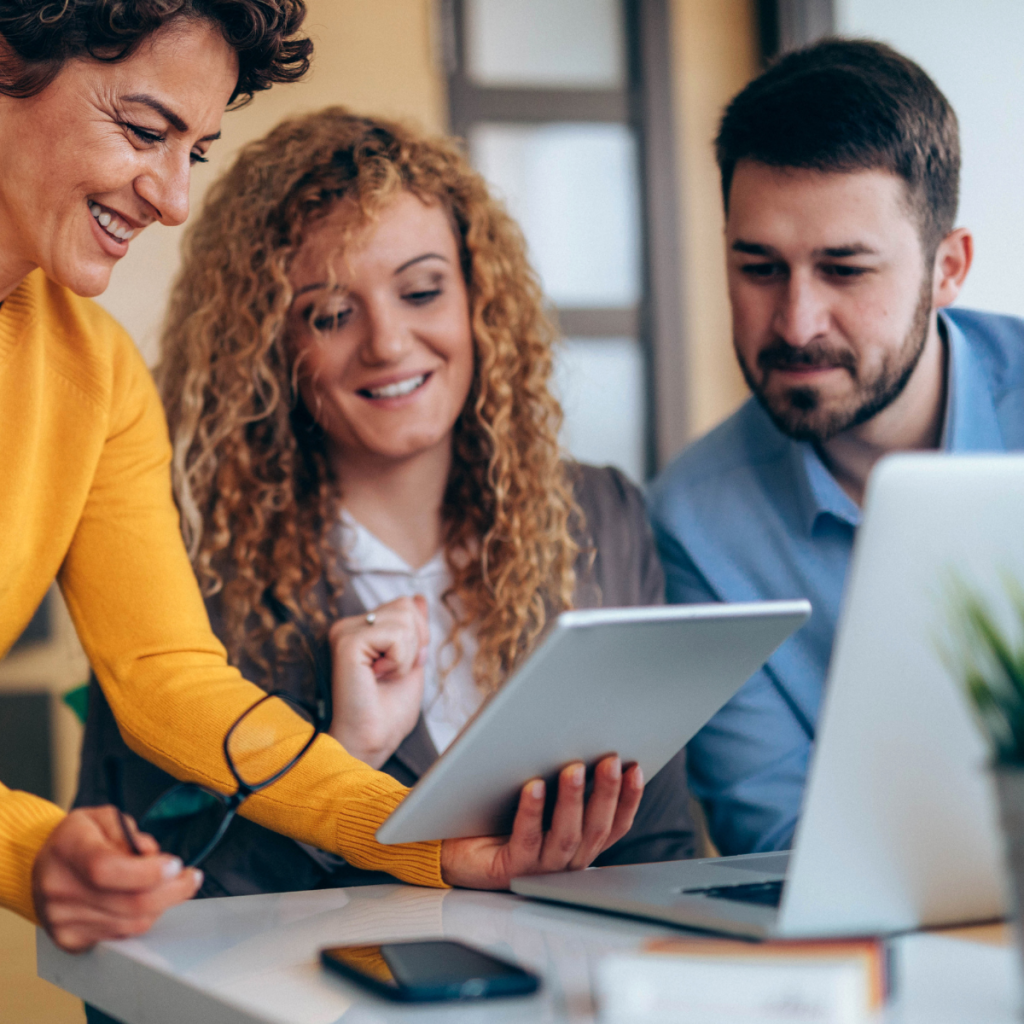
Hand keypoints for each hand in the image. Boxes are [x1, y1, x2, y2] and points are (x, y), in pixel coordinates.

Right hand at [32, 806, 202, 952]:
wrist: (43, 865)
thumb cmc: (80, 838)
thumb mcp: (103, 817)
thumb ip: (129, 831)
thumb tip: (151, 854)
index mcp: (68, 848)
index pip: (107, 869)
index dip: (147, 872)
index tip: (176, 865)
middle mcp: (59, 887)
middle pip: (128, 903)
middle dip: (172, 891)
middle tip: (191, 877)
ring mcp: (61, 919)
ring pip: (130, 924)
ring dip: (162, 906)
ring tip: (172, 887)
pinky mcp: (68, 939)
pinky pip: (120, 936)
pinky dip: (142, 919)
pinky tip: (147, 902)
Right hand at [328, 595, 428, 767]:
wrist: (372, 741)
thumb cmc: (388, 712)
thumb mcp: (411, 660)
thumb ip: (414, 629)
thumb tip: (419, 598)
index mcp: (360, 629)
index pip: (405, 605)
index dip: (417, 637)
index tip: (398, 668)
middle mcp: (348, 626)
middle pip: (406, 606)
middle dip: (414, 643)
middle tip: (392, 673)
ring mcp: (345, 632)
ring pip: (404, 618)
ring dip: (406, 655)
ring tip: (384, 676)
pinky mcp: (347, 642)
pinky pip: (395, 634)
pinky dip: (399, 660)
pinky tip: (378, 676)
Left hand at [439, 754, 643, 888]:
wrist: (452, 844)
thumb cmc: (497, 812)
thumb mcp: (536, 791)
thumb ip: (559, 775)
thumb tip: (576, 731)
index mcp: (578, 843)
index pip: (614, 825)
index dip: (628, 799)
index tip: (635, 767)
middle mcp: (564, 860)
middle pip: (595, 829)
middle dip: (606, 793)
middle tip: (610, 759)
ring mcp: (539, 868)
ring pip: (566, 836)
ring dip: (573, 800)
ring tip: (574, 768)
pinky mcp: (510, 869)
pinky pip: (526, 839)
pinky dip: (532, 812)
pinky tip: (533, 786)